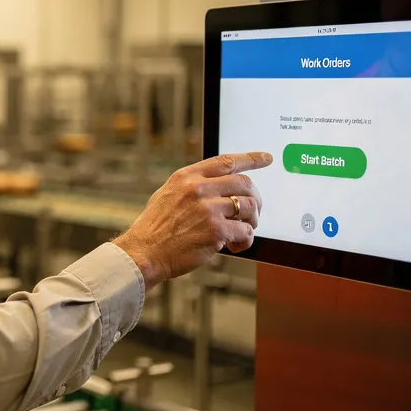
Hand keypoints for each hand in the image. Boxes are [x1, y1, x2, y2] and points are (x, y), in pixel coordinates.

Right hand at [112, 152, 271, 286]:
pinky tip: (235, 246)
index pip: (226, 161)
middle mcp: (198, 189)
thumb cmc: (155, 229)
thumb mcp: (167, 194)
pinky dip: (246, 240)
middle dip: (255, 198)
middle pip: (244, 183)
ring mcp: (208, 209)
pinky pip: (246, 231)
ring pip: (249, 207)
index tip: (266, 158)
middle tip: (253, 212)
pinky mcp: (216, 231)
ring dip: (252, 220)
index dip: (251, 159)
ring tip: (243, 230)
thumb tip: (218, 185)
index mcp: (186, 177)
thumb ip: (191, 186)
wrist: (144, 253)